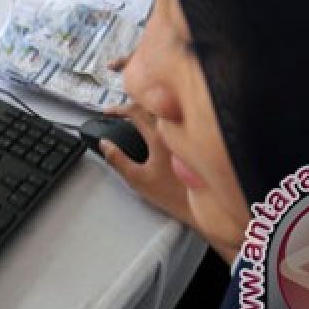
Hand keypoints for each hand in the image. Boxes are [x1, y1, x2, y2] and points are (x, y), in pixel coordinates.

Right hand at [99, 101, 191, 226]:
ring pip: (162, 111)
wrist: (204, 204)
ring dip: (146, 109)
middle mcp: (173, 129)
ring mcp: (184, 133)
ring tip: (134, 117)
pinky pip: (173, 119)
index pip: (135, 110)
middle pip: (149, 105)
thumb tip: (105, 144)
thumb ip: (117, 160)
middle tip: (118, 112)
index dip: (117, 109)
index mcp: (158, 136)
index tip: (107, 113)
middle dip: (131, 105)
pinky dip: (158, 118)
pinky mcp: (190, 139)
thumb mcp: (138, 179)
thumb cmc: (174, 194)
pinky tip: (154, 128)